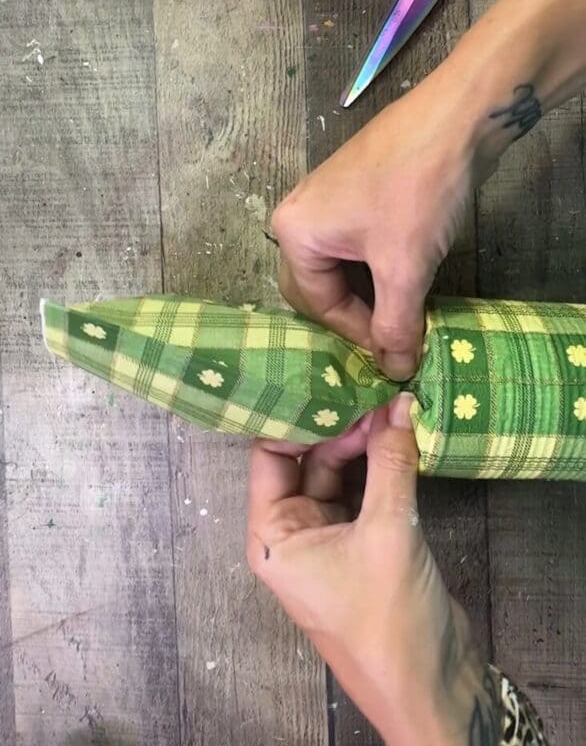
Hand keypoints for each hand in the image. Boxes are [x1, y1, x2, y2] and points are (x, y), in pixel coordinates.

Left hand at [247, 395, 499, 744]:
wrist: (432, 686)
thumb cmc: (388, 620)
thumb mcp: (388, 532)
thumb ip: (391, 462)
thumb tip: (400, 402)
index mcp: (272, 534)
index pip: (270, 454)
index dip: (297, 416)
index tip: (329, 381)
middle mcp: (292, 532)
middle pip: (304, 458)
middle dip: (336, 424)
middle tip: (370, 388)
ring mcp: (328, 537)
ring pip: (336, 470)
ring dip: (361, 441)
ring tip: (389, 404)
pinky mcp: (362, 542)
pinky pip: (362, 489)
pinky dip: (379, 463)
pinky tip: (399, 435)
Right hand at [273, 64, 484, 379]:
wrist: (457, 117)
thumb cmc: (417, 191)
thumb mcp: (405, 267)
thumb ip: (396, 325)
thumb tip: (397, 371)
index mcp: (295, 232)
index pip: (319, 305)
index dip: (359, 335)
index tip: (396, 353)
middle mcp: (300, 214)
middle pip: (318, 286)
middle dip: (356, 315)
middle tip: (393, 338)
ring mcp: (327, 198)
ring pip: (340, 266)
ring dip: (371, 293)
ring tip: (404, 313)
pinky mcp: (356, 189)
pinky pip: (355, 243)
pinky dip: (378, 267)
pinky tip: (407, 278)